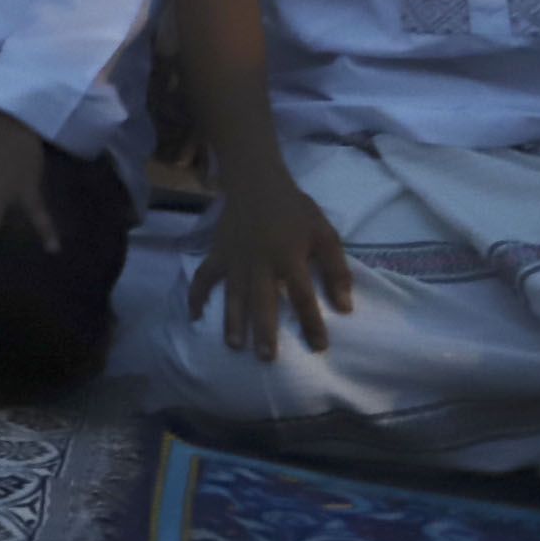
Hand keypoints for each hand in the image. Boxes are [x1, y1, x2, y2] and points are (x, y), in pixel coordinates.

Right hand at [185, 169, 351, 360]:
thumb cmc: (295, 211)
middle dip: (264, 331)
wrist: (257, 183)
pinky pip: (203, 277)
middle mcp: (260, 262)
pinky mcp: (217, 254)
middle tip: (266, 358)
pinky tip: (194, 315)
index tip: (319, 347)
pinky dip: (196, 295)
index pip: (303, 296)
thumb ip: (336, 270)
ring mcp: (234, 259)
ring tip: (235, 345)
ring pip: (233, 295)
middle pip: (263, 301)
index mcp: (289, 257)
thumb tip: (345, 307)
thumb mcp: (326, 234)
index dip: (312, 323)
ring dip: (233, 321)